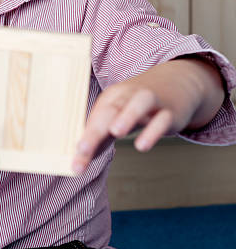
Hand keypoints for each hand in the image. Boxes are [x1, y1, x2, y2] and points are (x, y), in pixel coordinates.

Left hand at [72, 58, 223, 173]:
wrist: (175, 84)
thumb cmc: (137, 107)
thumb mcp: (116, 118)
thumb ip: (99, 139)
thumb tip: (79, 164)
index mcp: (111, 97)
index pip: (94, 120)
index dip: (83, 140)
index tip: (74, 164)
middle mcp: (128, 95)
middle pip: (110, 111)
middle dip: (95, 131)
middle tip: (82, 150)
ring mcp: (150, 101)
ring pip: (138, 104)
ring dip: (126, 116)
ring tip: (115, 133)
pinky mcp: (170, 112)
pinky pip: (162, 119)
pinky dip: (153, 131)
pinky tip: (142, 145)